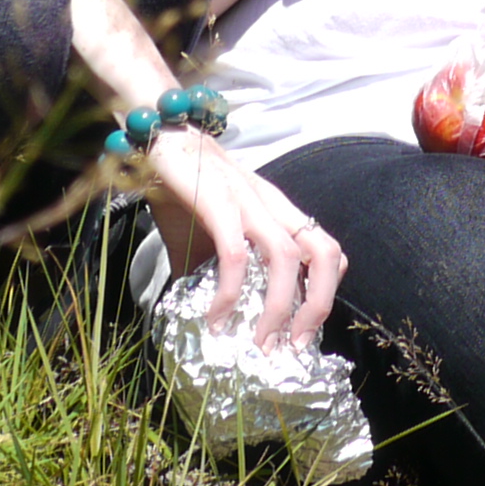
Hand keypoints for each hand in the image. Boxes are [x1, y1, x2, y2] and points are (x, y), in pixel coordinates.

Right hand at [142, 127, 348, 345]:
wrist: (157, 140)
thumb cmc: (185, 191)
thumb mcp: (210, 237)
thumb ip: (218, 272)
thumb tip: (210, 323)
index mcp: (278, 212)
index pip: (327, 248)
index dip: (327, 289)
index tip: (304, 328)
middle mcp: (272, 204)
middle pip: (323, 251)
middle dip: (319, 304)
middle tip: (295, 345)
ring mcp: (247, 200)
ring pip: (287, 255)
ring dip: (280, 306)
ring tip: (261, 343)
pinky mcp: (216, 200)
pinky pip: (235, 252)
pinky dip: (231, 291)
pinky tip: (217, 317)